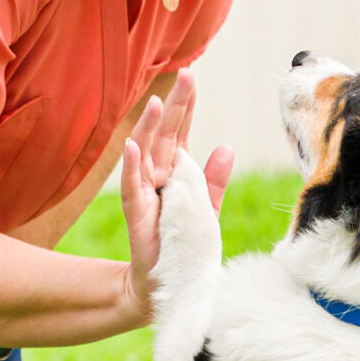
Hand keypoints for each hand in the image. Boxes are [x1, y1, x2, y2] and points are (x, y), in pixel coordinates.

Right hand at [119, 71, 232, 322]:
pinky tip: (135, 146)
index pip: (179, 133)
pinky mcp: (137, 213)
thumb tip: (226, 146)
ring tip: (155, 102)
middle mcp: (157, 177)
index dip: (185, 107)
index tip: (190, 78)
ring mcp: (145, 193)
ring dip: (148, 128)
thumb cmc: (184, 244)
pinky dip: (133, 167)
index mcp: (175, 173)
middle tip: (184, 77)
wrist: (167, 283)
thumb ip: (214, 181)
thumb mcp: (205, 209)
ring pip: (145, 154)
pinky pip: (133, 186)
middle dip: (174, 106)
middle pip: (165, 136)